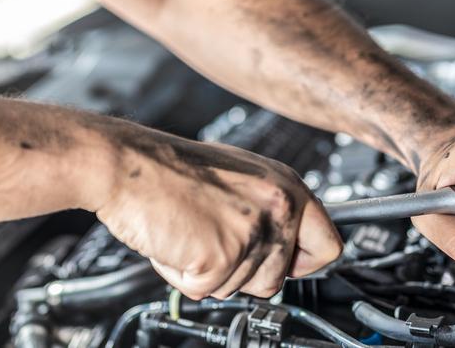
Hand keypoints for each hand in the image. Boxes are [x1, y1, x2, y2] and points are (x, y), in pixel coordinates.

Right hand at [93, 132, 341, 299]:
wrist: (126, 164)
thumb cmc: (170, 168)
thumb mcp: (239, 176)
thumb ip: (268, 208)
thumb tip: (283, 244)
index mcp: (286, 186)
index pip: (328, 246)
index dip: (302, 263)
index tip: (286, 264)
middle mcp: (277, 208)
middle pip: (278, 280)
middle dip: (241, 272)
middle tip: (211, 239)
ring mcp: (251, 234)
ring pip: (238, 288)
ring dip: (208, 272)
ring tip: (189, 231)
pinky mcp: (220, 257)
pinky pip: (203, 291)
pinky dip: (181, 275)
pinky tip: (174, 241)